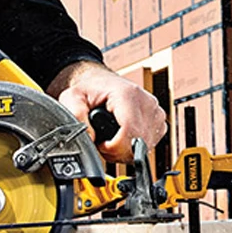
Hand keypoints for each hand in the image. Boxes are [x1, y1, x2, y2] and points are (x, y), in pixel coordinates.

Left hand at [48, 61, 166, 162]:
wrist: (101, 81)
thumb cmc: (90, 89)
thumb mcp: (72, 97)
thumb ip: (76, 116)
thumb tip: (90, 137)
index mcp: (127, 95)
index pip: (131, 132)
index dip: (115, 148)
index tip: (102, 145)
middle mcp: (147, 103)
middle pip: (139, 143)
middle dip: (118, 151)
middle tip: (103, 142)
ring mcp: (156, 112)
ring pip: (145, 147)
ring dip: (125, 151)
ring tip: (111, 138)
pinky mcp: (159, 121)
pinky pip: (150, 145)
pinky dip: (134, 147)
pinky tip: (122, 137)